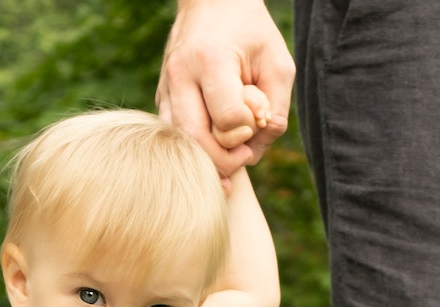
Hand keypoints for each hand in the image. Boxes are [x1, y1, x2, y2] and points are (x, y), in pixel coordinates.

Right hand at [157, 0, 294, 175]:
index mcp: (210, 61)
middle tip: (244, 154)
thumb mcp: (277, 63)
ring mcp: (165, 87)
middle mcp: (180, 75)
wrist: (212, 3)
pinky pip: (175, 135)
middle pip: (194, 139)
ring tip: (230, 153)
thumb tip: (255, 149)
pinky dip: (195, 148)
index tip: (257, 119)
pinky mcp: (162, 96)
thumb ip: (276, 108)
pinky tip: (214, 147)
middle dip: (224, 159)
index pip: (227, 119)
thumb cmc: (250, 32)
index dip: (248, 131)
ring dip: (206, 158)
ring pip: (179, 142)